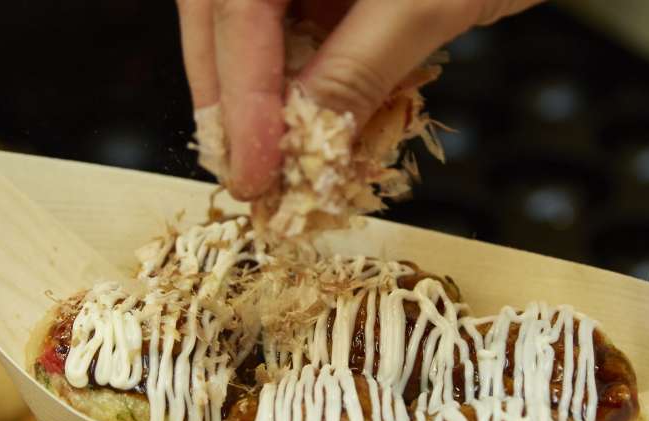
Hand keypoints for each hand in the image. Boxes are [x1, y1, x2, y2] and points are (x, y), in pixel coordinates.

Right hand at [175, 0, 541, 199]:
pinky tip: (313, 121)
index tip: (254, 170)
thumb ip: (360, 68)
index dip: (238, 95)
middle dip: (231, 100)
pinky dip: (302, 74)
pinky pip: (294, 22)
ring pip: (250, 24)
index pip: (235, 6)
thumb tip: (307, 145)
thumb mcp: (428, 0)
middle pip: (220, 14)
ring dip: (260, 94)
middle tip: (249, 176)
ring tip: (273, 161)